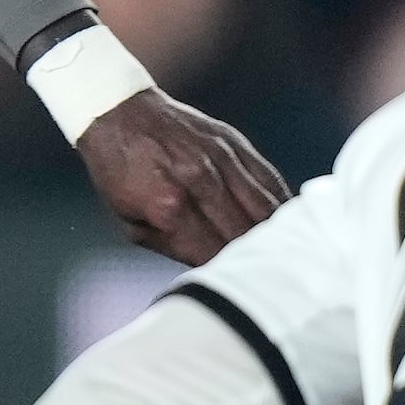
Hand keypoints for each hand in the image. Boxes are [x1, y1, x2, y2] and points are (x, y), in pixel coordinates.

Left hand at [77, 88, 288, 265]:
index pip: (215, 254)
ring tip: (286, 257)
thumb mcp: (131, 222)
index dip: (231, 276)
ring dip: (277, 235)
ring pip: (266, 207)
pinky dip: (279, 205)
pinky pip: (269, 180)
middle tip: (271, 280)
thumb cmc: (118, 174)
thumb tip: (212, 269)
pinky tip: (285, 224)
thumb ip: (174, 248)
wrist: (118, 113)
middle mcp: (200, 180)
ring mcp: (221, 158)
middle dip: (259, 260)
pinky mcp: (234, 143)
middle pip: (246, 233)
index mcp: (169, 206)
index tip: (243, 292)